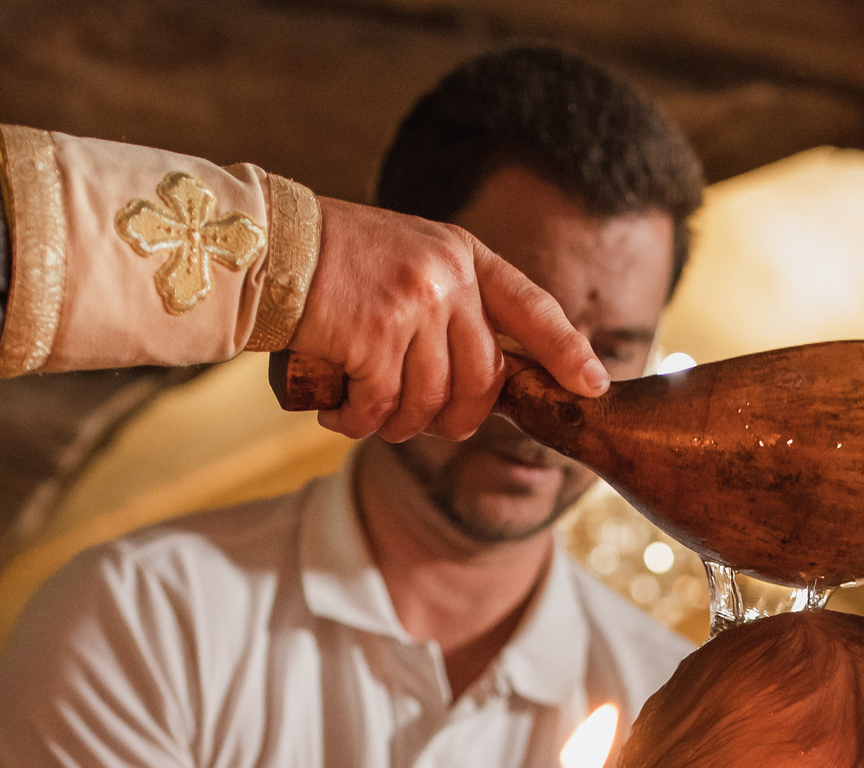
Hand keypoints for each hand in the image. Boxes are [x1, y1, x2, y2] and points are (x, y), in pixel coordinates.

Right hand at [295, 197, 608, 444]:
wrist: (270, 245)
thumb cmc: (336, 264)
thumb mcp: (412, 262)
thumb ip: (453, 305)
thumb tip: (489, 379)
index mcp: (464, 255)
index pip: (532, 308)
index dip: (567, 351)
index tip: (593, 384)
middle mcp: (448, 276)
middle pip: (482, 380)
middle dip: (455, 420)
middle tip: (420, 425)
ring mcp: (415, 303)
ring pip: (432, 400)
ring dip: (398, 425)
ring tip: (367, 415)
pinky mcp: (375, 332)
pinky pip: (383, 404)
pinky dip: (360, 421)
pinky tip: (340, 412)